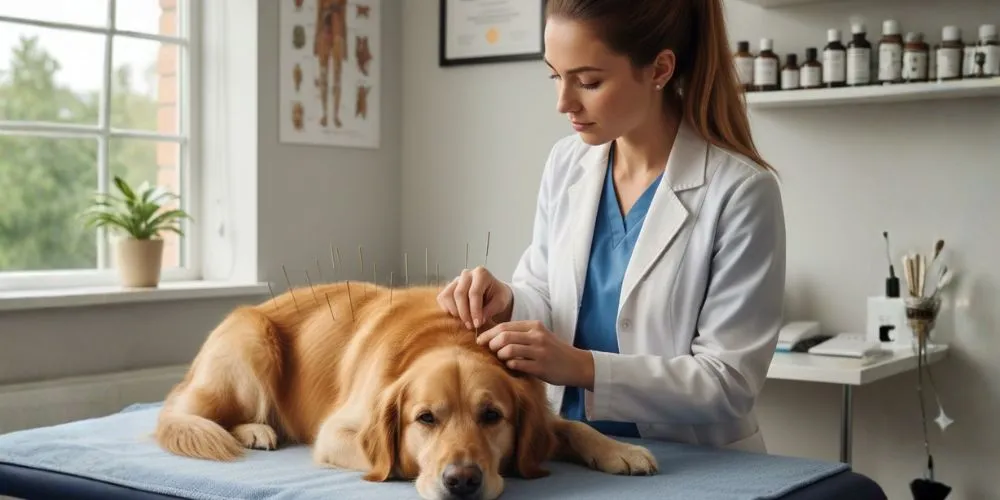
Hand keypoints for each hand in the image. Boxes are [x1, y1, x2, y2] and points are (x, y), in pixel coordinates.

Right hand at [437, 266, 513, 329]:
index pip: (474, 293)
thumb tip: (478, 320)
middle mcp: (466, 274)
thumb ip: (490, 310)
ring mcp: (455, 280)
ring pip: (448, 296)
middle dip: (464, 313)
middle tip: (470, 326)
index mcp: (481, 273)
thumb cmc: (497, 297)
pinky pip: (442, 298)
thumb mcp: (500, 303)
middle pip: (459, 294)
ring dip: (455, 312)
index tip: (477, 324)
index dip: (475, 310)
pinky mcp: (448, 287)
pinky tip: (459, 316)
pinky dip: (448, 309)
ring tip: (465, 321)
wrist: (493, 293)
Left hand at [477, 320, 593, 389]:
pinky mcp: (541, 367)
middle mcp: (537, 336)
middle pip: (504, 336)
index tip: (481, 340)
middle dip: (491, 344)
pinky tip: (511, 366)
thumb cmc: (554, 351)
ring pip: (508, 350)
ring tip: (501, 359)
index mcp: (534, 326)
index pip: (505, 326)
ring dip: (500, 355)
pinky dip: (510, 365)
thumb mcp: (540, 336)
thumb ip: (521, 334)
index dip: (489, 333)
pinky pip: (517, 364)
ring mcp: (539, 352)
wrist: (577, 365)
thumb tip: (494, 336)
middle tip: (488, 351)